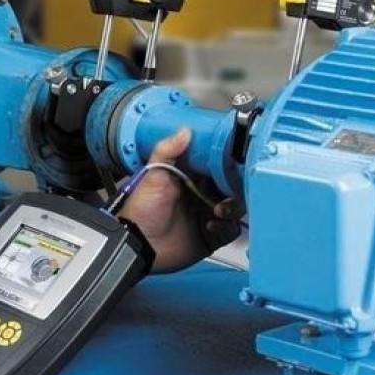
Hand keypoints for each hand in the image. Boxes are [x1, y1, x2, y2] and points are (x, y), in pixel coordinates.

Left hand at [120, 128, 242, 272]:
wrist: (139, 244)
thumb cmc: (141, 211)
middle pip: (232, 187)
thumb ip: (167, 151)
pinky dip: (227, 227)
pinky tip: (212, 225)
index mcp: (191, 178)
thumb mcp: (153, 175)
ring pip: (236, 208)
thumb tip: (184, 130)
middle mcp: (202, 195)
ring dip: (233, 207)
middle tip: (229, 190)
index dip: (227, 165)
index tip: (233, 163)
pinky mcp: (211, 236)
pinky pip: (231, 230)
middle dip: (235, 188)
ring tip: (219, 210)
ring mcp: (207, 215)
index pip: (217, 166)